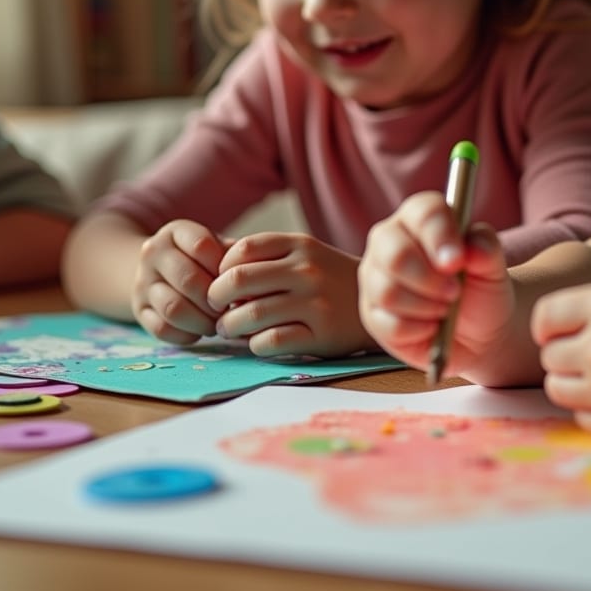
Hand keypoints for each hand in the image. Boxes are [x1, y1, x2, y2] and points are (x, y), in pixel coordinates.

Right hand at [131, 219, 228, 344]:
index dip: (223, 268)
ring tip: (216, 324)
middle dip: (214, 300)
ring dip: (201, 321)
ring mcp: (142, 282)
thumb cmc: (198, 259)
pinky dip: (186, 335)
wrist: (155, 270)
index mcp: (175, 232)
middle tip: (229, 310)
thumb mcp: (215, 246)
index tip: (237, 282)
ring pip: (173, 308)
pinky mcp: (138, 310)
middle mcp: (153, 253)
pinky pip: (162, 329)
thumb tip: (257, 276)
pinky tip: (198, 332)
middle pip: (187, 280)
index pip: (200, 246)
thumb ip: (235, 255)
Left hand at [209, 233, 372, 357]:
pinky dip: (254, 345)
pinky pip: (271, 342)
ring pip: (250, 315)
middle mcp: (307, 271)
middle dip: (215, 298)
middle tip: (214, 309)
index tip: (220, 283)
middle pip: (238, 281)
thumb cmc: (329, 278)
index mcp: (299, 245)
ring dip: (229, 326)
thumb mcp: (304, 253)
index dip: (221, 269)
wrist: (380, 304)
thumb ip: (264, 254)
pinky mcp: (321, 336)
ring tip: (229, 329)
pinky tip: (256, 343)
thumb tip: (211, 254)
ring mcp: (315, 303)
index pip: (242, 250)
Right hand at [358, 191, 513, 376]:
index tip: (458, 261)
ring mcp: (375, 277)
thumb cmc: (481, 288)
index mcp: (420, 218)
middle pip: (395, 254)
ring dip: (426, 306)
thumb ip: (486, 249)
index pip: (423, 212)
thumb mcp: (493, 266)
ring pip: (388, 292)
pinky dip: (419, 330)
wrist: (478, 331)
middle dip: (429, 279)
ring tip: (446, 309)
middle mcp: (389, 241)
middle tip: (455, 292)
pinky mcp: (372, 313)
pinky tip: (432, 326)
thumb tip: (472, 249)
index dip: (440, 235)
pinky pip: (388, 324)